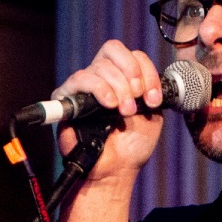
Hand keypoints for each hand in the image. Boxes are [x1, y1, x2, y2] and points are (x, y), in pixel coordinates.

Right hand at [52, 40, 169, 221]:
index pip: (133, 56)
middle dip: (132, 75)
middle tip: (136, 103)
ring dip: (118, 87)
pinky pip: (81, 79)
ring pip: (100, 66)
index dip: (146, 71)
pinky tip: (108, 105)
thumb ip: (150, 91)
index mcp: (123, 78)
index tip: (154, 98)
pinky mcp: (67, 98)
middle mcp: (102, 78)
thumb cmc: (131, 146)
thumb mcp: (152, 115)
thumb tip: (144, 77)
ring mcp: (84, 87)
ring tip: (124, 111)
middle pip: (114, 51)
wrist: (114, 170)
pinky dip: (99, 88)